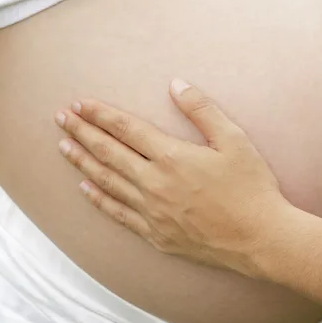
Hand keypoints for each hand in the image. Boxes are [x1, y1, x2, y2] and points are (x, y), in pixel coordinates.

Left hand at [54, 79, 289, 276]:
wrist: (260, 238)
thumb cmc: (252, 187)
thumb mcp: (234, 140)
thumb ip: (202, 110)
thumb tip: (176, 84)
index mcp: (172, 157)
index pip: (126, 129)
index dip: (100, 114)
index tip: (80, 104)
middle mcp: (154, 184)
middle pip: (108, 153)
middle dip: (82, 132)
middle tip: (61, 118)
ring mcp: (152, 212)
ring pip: (107, 182)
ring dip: (83, 163)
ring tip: (64, 148)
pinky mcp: (156, 235)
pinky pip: (119, 214)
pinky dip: (99, 200)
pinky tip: (85, 189)